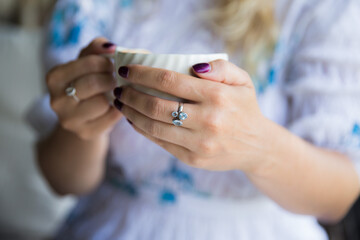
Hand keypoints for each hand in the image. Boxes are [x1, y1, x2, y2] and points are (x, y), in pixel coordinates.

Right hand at [47, 38, 121, 139]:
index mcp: (55, 77)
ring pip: (102, 102)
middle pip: (94, 83)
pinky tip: (115, 107)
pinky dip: (118, 111)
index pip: (88, 63)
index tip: (112, 64)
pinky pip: (110, 118)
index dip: (106, 62)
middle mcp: (56, 100)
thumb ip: (97, 47)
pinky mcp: (84, 132)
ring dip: (114, 96)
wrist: (83, 117)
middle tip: (116, 79)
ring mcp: (69, 119)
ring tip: (114, 93)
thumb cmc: (87, 83)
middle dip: (111, 79)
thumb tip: (112, 47)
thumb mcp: (87, 61)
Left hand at [114, 60, 268, 171]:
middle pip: (156, 105)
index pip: (170, 81)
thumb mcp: (243, 81)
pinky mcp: (193, 159)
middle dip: (131, 94)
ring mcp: (199, 143)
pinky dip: (142, 130)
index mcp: (218, 97)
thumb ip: (221, 68)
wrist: (257, 146)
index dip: (143, 74)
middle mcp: (207, 121)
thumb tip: (193, 67)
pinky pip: (160, 142)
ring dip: (131, 113)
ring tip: (121, 103)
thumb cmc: (245, 109)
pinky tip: (134, 120)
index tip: (127, 70)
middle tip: (119, 87)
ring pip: (154, 126)